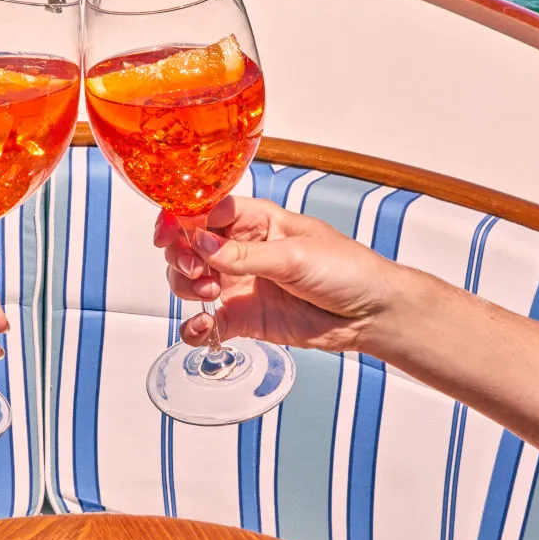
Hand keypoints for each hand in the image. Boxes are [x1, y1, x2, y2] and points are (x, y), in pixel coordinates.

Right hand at [154, 197, 407, 354]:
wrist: (371, 314)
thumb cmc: (347, 269)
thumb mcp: (295, 255)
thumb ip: (244, 255)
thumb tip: (200, 244)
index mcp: (256, 220)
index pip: (205, 212)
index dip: (180, 219)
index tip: (167, 234)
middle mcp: (242, 250)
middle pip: (189, 246)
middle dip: (180, 256)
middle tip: (194, 270)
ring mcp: (241, 284)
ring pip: (190, 281)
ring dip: (186, 287)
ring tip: (209, 294)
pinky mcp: (244, 317)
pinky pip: (207, 322)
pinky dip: (196, 327)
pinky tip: (203, 327)